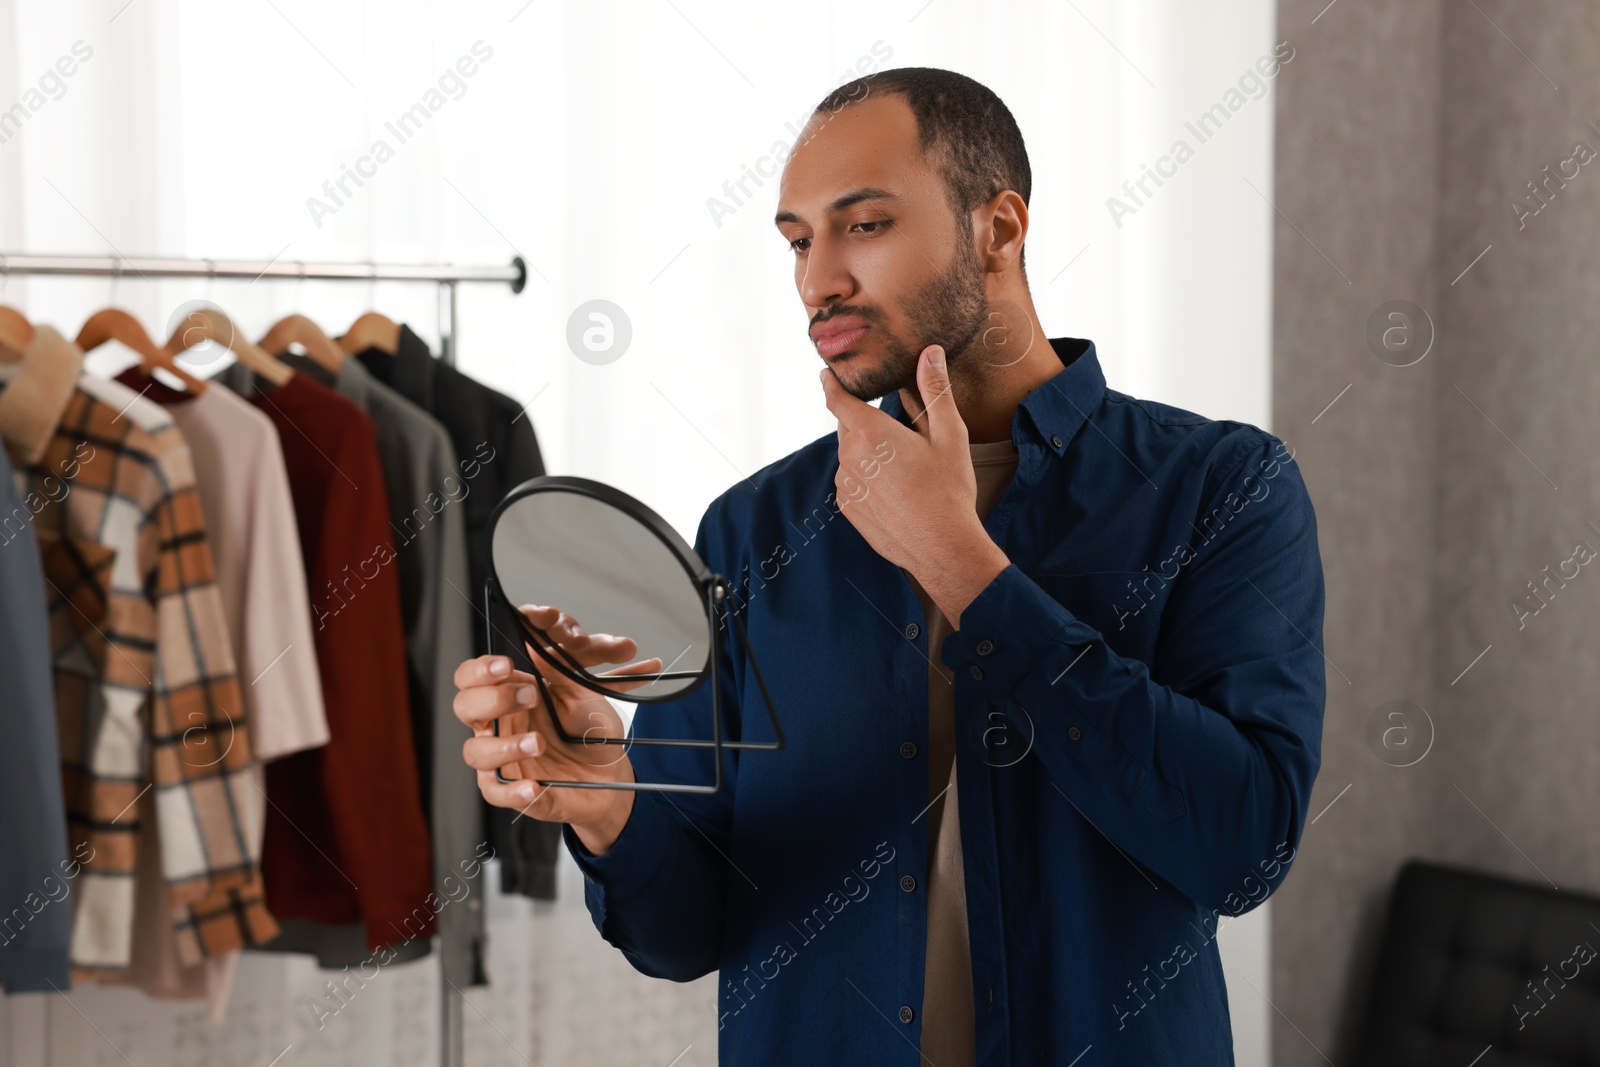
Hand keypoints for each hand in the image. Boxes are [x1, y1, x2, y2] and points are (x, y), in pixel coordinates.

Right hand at [453, 605, 661, 851]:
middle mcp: (498, 726)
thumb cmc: (591, 730)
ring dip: (504, 746)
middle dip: (491, 700)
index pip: (472, 677)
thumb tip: (535, 645)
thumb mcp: (582, 695)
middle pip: (464, 708)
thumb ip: (559, 671)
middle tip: (530, 697)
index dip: (480, 670)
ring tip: (538, 744)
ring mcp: (502, 759)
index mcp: (510, 695)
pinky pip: (495, 792)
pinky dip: (511, 790)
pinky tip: (533, 786)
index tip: (506, 666)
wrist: (611, 774)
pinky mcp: (511, 791)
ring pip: (475, 752)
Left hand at [820, 344, 1008, 626]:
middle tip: (892, 426)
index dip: (831, 383)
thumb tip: (929, 352)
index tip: (827, 373)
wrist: (942, 547)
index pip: (837, 398)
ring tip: (901, 464)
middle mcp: (850, 457)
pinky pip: (851, 480)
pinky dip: (865, 475)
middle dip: (862, 418)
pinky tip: (894, 487)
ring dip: (866, 450)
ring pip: (849, 454)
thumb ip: (934, 391)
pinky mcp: (848, 507)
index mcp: (871, 433)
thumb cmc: (948, 490)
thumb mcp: (949, 435)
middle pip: (847, 425)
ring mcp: (846, 484)